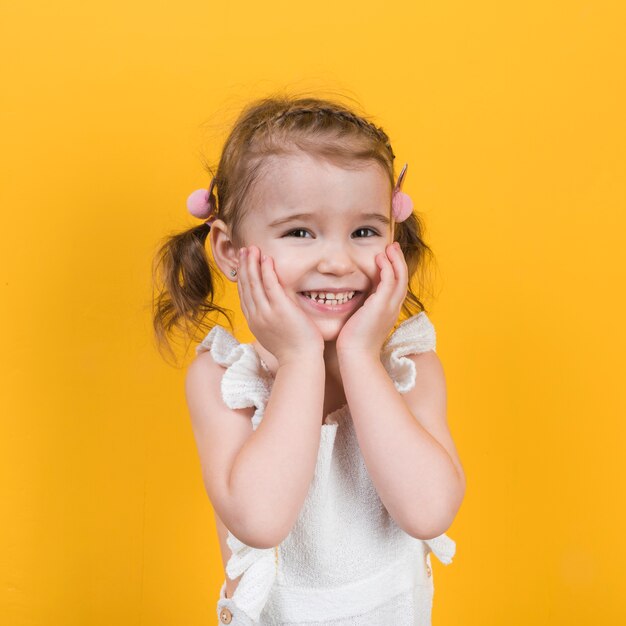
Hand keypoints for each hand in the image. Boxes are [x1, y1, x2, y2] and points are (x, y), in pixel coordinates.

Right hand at [237, 245, 324, 365]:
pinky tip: (266, 259)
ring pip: (254, 283)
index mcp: (253, 321)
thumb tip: (271, 311)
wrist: (300, 361)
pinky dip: (266, 270)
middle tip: (244, 251)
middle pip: (245, 286)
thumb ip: (269, 320)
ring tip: (252, 249)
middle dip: (244, 266)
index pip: (244, 295)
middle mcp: (255, 315)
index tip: (243, 265)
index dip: (242, 278)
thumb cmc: (292, 350)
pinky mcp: (280, 309)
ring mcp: (266, 312)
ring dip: (252, 264)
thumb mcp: (274, 334)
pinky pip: (270, 285)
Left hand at [336, 242, 407, 357]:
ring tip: (389, 247)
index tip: (388, 257)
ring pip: (400, 278)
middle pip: (403, 279)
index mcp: (389, 311)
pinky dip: (387, 268)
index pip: (397, 286)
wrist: (355, 355)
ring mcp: (390, 307)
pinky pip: (389, 281)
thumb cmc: (354, 342)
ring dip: (395, 260)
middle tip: (393, 246)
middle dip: (399, 261)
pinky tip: (379, 259)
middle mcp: (393, 308)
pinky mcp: (381, 306)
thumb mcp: (361, 320)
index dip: (395, 270)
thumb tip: (355, 298)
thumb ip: (362, 307)